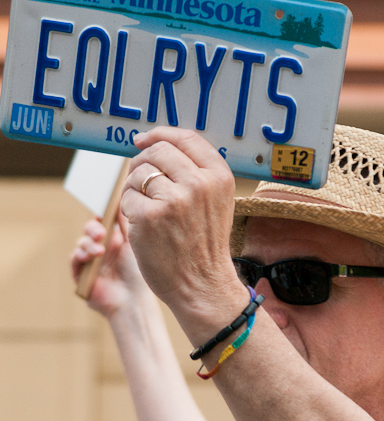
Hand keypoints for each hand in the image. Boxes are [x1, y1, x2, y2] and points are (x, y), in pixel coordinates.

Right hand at [70, 212, 150, 316]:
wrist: (134, 303)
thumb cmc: (138, 275)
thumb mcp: (135, 244)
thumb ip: (128, 223)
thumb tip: (125, 197)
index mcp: (114, 241)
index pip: (103, 221)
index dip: (101, 214)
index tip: (104, 210)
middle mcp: (101, 249)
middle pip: (90, 230)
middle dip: (93, 228)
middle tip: (102, 232)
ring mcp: (90, 262)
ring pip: (81, 243)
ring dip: (88, 243)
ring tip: (99, 250)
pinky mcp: (80, 275)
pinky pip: (74, 261)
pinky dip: (80, 256)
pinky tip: (90, 257)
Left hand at [121, 127, 241, 320]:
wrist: (203, 286)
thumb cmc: (204, 245)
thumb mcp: (214, 201)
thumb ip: (194, 171)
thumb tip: (151, 143)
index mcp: (219, 176)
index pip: (185, 138)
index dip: (159, 134)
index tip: (143, 140)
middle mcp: (199, 184)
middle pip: (157, 151)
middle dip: (142, 163)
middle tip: (142, 184)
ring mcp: (174, 199)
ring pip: (138, 173)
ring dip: (134, 189)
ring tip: (148, 211)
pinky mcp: (150, 217)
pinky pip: (127, 197)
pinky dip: (129, 210)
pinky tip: (144, 227)